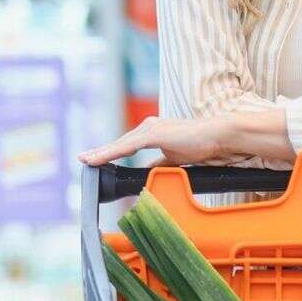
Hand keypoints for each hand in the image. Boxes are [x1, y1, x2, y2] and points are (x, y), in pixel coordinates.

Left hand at [78, 115, 235, 167]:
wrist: (219, 135)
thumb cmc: (201, 145)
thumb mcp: (175, 158)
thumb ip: (160, 164)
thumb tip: (148, 174)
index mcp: (153, 131)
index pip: (126, 144)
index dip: (110, 152)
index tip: (94, 159)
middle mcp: (148, 126)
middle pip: (119, 143)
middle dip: (100, 152)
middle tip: (82, 160)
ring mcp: (151, 128)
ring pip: (119, 144)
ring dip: (101, 153)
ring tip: (86, 161)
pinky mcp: (155, 133)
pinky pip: (127, 147)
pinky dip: (111, 153)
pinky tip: (99, 159)